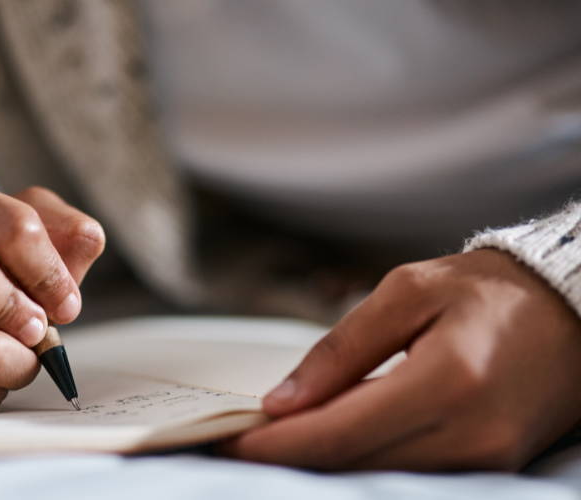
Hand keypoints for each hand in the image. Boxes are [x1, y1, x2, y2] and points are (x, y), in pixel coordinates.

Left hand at [221, 249, 580, 470]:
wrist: (571, 312)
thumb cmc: (487, 291)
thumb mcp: (406, 292)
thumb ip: (341, 348)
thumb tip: (283, 401)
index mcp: (447, 381)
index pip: (338, 433)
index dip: (276, 444)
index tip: (229, 436)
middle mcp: (470, 435)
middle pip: (352, 465)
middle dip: (287, 457)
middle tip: (240, 438)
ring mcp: (485, 459)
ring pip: (377, 477)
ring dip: (320, 461)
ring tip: (276, 436)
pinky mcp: (490, 465)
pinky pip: (409, 474)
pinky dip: (360, 459)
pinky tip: (331, 436)